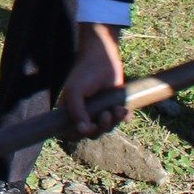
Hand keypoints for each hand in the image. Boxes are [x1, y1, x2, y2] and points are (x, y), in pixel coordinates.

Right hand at [59, 23, 126, 138]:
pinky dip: (123, 118)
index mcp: (70, 111)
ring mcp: (99, 111)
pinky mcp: (113, 107)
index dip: (79, 134)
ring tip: (117, 109)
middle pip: (92, 134)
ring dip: (114, 122)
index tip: (89, 127)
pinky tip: (123, 108)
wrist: (103, 59)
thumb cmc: (85, 73)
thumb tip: (83, 130)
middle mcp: (84, 114)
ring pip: (106, 128)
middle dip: (101, 127)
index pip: (71, 133)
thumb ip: (76, 110)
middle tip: (106, 114)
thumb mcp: (75, 90)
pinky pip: (119, 121)